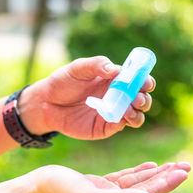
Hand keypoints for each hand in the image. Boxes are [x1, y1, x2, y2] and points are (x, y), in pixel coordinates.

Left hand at [20, 56, 155, 138]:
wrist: (46, 103)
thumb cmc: (63, 81)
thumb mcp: (78, 68)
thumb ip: (96, 65)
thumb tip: (115, 69)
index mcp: (115, 79)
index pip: (138, 80)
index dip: (146, 81)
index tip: (146, 82)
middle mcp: (118, 96)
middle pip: (142, 99)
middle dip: (145, 98)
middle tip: (138, 98)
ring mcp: (113, 112)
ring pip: (136, 115)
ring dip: (139, 112)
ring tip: (130, 108)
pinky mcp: (105, 126)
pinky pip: (121, 125)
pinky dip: (126, 121)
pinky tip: (121, 116)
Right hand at [25, 162, 189, 192]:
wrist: (35, 190)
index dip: (168, 183)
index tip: (184, 171)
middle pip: (147, 189)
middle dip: (167, 177)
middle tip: (186, 165)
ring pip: (138, 183)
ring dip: (156, 173)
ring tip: (174, 165)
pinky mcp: (100, 187)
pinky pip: (125, 179)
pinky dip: (139, 172)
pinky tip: (150, 167)